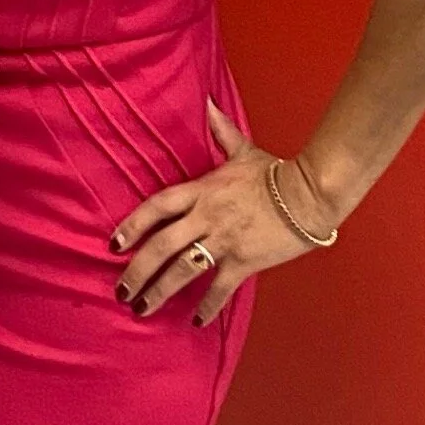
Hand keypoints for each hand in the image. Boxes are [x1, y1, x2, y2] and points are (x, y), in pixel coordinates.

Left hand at [109, 102, 335, 324]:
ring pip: (182, 270)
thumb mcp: (244, 150)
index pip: (156, 207)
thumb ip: (221, 131)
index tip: (113, 244)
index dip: (133, 225)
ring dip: (159, 291)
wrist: (310, 193)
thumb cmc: (276, 172)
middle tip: (120, 290)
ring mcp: (224, 240)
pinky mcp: (244, 261)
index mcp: (201, 190)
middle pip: (161, 245)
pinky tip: (195, 322)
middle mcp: (206, 217)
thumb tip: (207, 102)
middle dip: (137, 271)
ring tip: (142, 309)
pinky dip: (207, 306)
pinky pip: (219, 288)